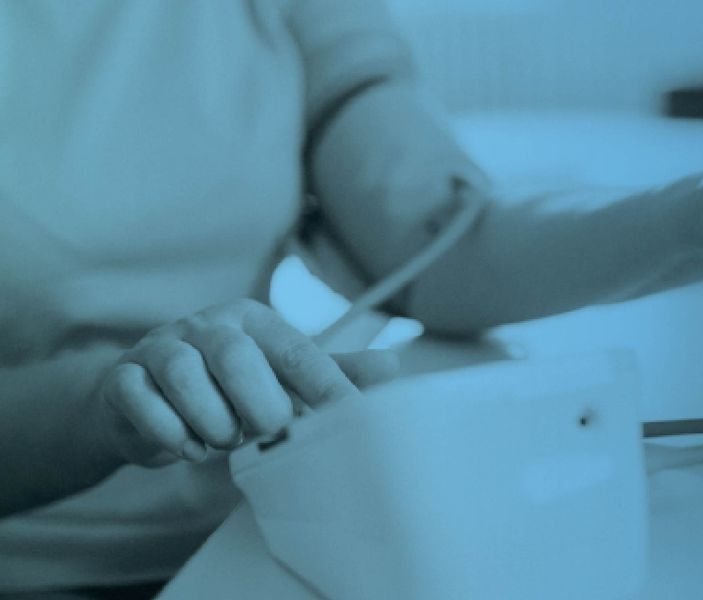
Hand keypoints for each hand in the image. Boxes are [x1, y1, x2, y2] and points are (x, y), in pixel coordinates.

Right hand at [95, 299, 398, 466]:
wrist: (148, 402)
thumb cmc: (227, 387)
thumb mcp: (281, 378)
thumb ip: (330, 373)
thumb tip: (393, 366)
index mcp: (253, 321)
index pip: (296, 351)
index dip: (325, 387)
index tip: (349, 420)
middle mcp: (206, 325)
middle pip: (235, 354)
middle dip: (256, 404)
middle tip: (261, 433)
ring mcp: (160, 346)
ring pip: (183, 372)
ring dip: (210, 418)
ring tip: (223, 440)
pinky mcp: (123, 377)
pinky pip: (139, 397)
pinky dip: (168, 430)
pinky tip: (188, 447)